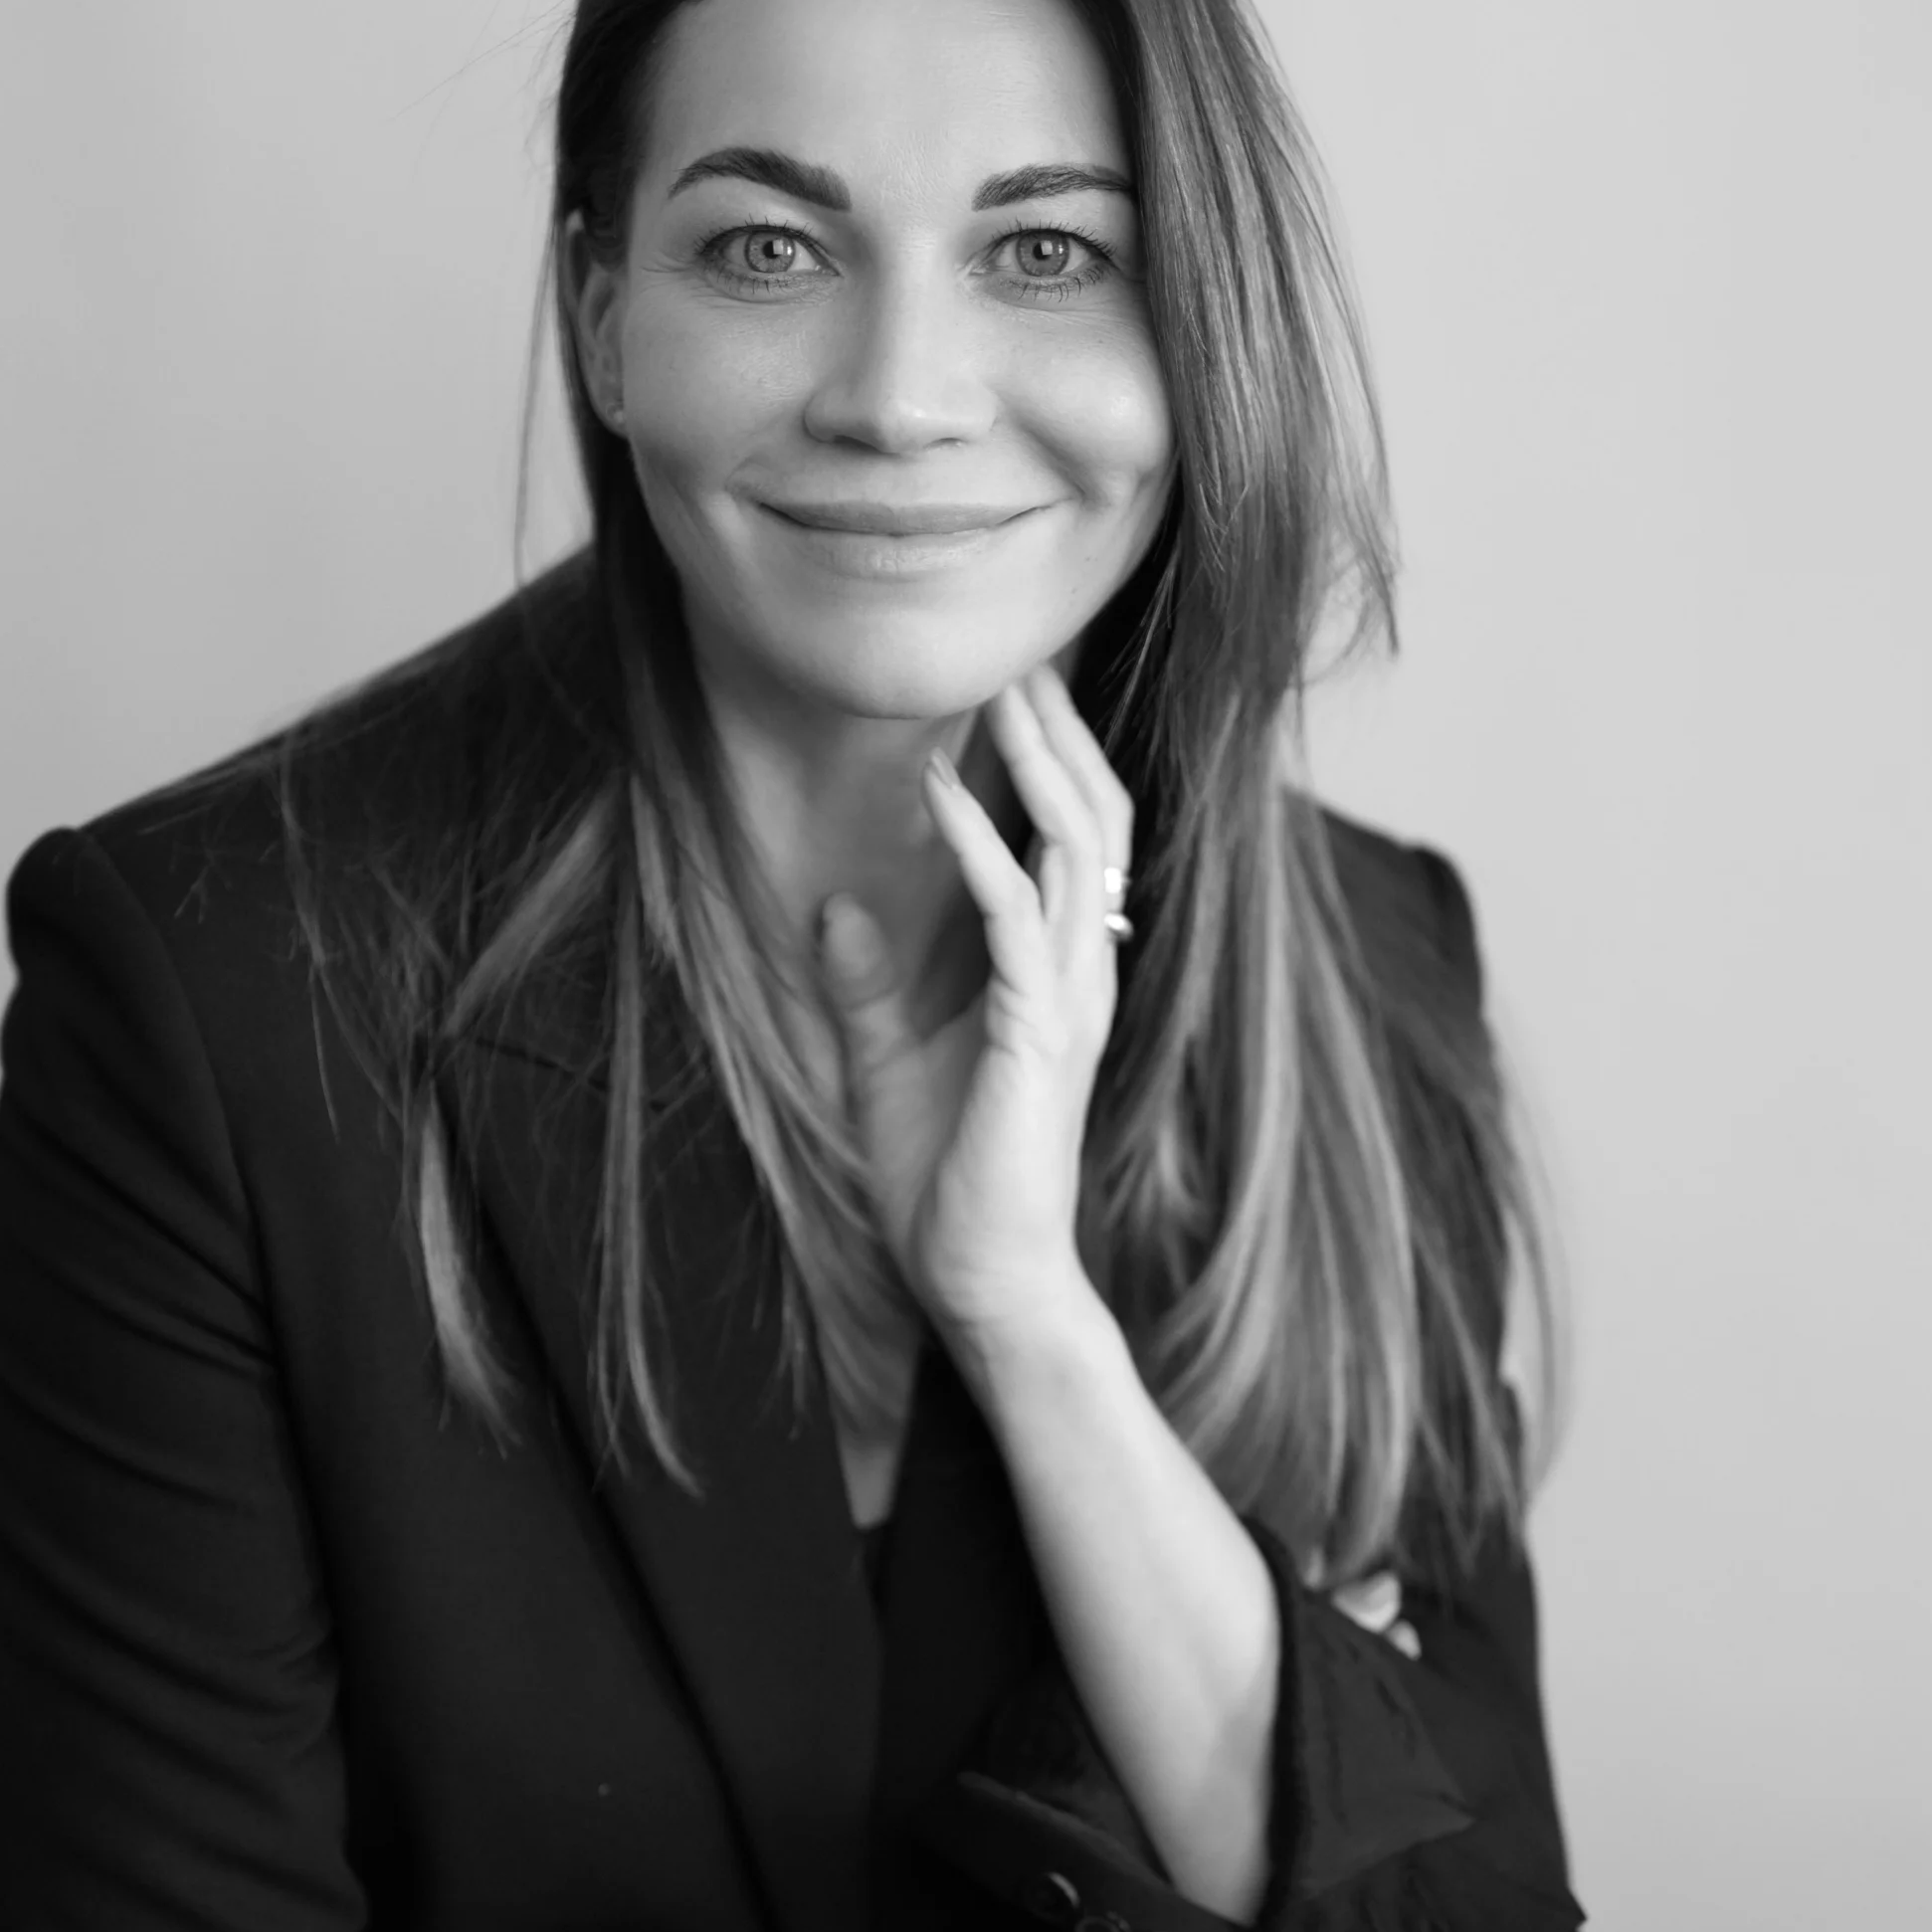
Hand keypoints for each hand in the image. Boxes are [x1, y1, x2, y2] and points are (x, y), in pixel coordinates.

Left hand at [816, 664, 1133, 1345]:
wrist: (981, 1282)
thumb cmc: (946, 1179)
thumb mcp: (884, 1060)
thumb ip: (865, 983)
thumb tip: (835, 907)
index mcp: (1058, 970)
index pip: (1076, 836)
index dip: (1055, 754)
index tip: (1013, 679)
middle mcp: (1081, 969)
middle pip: (1096, 816)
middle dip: (1061, 729)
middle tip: (1019, 649)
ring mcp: (1069, 997)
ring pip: (1076, 845)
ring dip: (1035, 759)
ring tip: (996, 686)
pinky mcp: (1038, 1031)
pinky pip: (1014, 915)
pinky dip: (977, 842)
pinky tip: (935, 788)